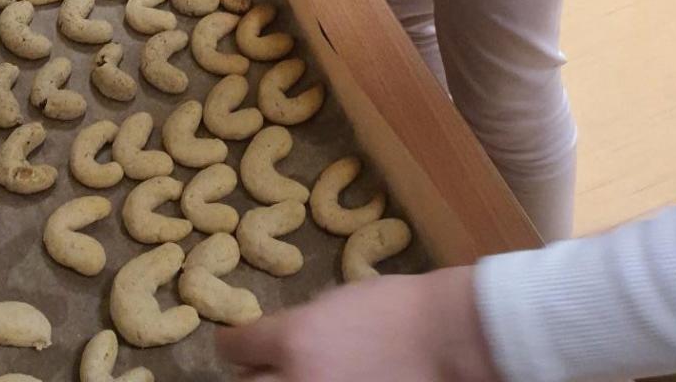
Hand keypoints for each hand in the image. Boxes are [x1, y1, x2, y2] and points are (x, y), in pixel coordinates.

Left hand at [218, 266, 501, 381]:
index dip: (232, 343)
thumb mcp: (333, 301)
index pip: (235, 348)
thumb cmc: (394, 307)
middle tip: (257, 369)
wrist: (443, 338)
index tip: (233, 344)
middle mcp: (298, 381)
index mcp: (293, 338)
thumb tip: (272, 344)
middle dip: (251, 376)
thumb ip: (296, 326)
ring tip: (290, 377)